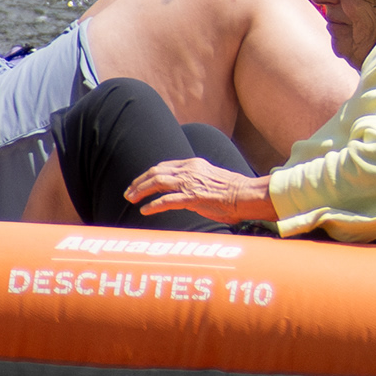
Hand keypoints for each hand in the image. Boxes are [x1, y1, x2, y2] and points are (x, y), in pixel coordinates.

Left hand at [121, 157, 278, 224]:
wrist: (246, 195)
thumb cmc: (233, 192)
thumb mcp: (210, 179)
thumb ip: (196, 182)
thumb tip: (187, 192)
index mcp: (193, 164)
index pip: (164, 166)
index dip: (149, 174)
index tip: (139, 183)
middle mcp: (189, 170)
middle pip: (156, 172)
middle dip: (139, 182)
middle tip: (129, 192)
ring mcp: (190, 183)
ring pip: (157, 183)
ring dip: (141, 191)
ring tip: (131, 199)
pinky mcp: (192, 197)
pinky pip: (166, 201)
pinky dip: (153, 205)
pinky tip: (145, 210)